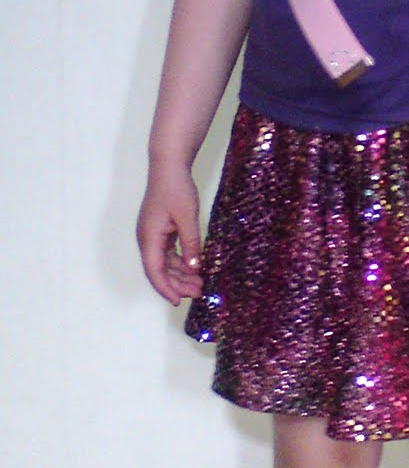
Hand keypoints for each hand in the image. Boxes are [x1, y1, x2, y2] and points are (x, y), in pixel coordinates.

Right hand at [136, 163, 203, 305]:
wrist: (169, 166)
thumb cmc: (176, 188)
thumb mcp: (187, 218)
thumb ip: (191, 244)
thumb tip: (194, 268)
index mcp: (149, 238)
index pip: (154, 272)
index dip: (165, 289)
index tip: (179, 302)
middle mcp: (148, 239)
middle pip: (159, 270)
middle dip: (177, 284)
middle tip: (199, 292)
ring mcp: (154, 235)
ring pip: (165, 263)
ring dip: (180, 274)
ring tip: (200, 283)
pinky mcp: (161, 230)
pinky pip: (169, 253)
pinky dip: (181, 262)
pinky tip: (195, 267)